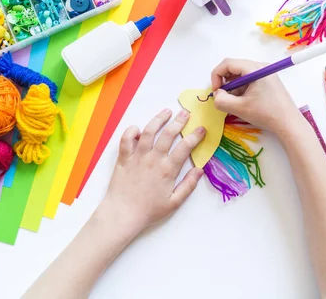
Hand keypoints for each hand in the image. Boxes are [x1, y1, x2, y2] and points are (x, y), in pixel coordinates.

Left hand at [102, 109, 205, 235]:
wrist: (123, 214)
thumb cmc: (149, 211)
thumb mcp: (174, 203)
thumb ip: (188, 185)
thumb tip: (199, 169)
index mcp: (168, 170)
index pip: (185, 147)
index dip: (195, 136)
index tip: (201, 128)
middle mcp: (153, 159)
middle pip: (168, 134)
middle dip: (179, 121)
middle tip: (186, 113)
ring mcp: (137, 157)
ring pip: (148, 131)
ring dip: (158, 120)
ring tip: (166, 112)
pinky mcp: (123, 158)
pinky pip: (126, 139)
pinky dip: (131, 131)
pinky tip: (138, 128)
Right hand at [211, 58, 301, 134]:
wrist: (289, 123)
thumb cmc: (266, 114)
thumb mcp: (239, 108)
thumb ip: (221, 100)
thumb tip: (217, 94)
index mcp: (254, 68)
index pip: (228, 63)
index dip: (216, 76)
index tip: (216, 91)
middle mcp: (261, 66)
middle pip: (234, 67)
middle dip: (225, 82)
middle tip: (223, 97)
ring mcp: (266, 72)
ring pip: (241, 74)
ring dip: (234, 87)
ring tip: (236, 102)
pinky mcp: (268, 80)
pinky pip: (249, 79)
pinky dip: (242, 89)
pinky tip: (245, 102)